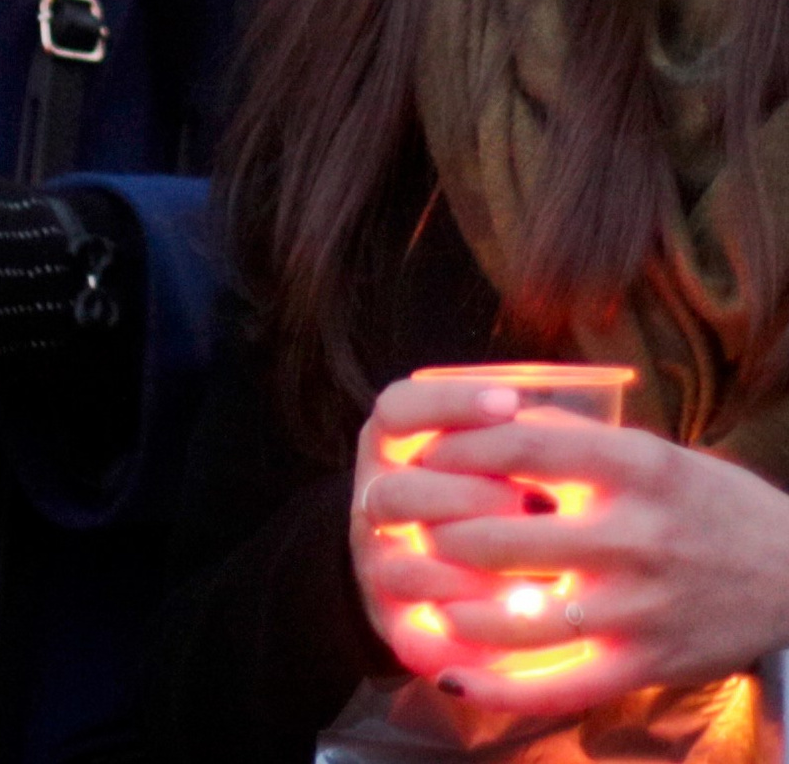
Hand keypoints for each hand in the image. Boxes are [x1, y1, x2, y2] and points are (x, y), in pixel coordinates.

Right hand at [349, 377, 534, 680]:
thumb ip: (501, 435)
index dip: (450, 405)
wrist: (428, 578)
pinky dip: (466, 627)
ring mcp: (378, 564)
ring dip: (467, 575)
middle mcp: (373, 501)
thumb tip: (541, 411)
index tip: (512, 403)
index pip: (397, 410)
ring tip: (528, 575)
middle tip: (526, 501)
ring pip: (405, 568)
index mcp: (387, 448)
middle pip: (398, 491)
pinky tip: (511, 617)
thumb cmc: (474, 498)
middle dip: (466, 498)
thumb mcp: (474, 452)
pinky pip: (420, 635)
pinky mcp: (395, 624)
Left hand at [406, 403, 788, 709]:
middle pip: (498, 534)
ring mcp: (638, 608)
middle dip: (432, 530)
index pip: (512, 449)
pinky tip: (452, 672)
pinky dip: (498, 687)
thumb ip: (567, 438)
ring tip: (418, 590)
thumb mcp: (647, 450)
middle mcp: (631, 535)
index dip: (449, 450)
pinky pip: (559, 684)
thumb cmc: (708, 505)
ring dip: (452, 606)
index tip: (413, 452)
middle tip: (397, 524)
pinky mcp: (646, 665)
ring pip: (516, 617)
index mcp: (630, 467)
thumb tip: (476, 419)